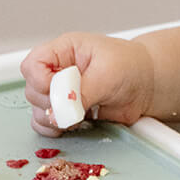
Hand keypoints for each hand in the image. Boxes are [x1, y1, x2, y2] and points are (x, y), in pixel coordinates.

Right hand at [20, 34, 155, 136]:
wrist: (147, 84)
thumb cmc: (131, 66)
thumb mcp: (107, 73)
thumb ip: (83, 92)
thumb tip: (61, 112)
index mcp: (64, 51)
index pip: (33, 64)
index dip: (40, 81)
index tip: (59, 90)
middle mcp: (57, 71)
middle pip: (32, 90)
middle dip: (50, 102)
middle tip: (76, 103)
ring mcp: (61, 92)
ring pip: (37, 109)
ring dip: (53, 117)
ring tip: (78, 113)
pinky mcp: (67, 111)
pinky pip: (46, 124)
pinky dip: (54, 128)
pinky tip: (72, 124)